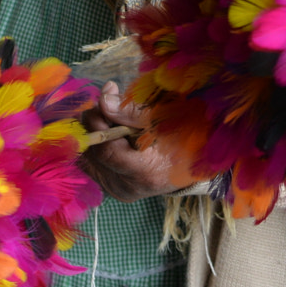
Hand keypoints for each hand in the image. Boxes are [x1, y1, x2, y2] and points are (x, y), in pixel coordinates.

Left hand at [81, 83, 194, 202]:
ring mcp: (119, 191)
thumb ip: (132, 110)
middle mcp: (128, 187)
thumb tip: (104, 99)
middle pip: (94, 152)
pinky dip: (99, 145)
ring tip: (117, 119)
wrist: (196, 160)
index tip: (106, 95)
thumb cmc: (185, 134)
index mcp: (145, 172)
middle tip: (111, 102)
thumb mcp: (165, 116)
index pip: (105, 150)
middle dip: (96, 123)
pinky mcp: (113, 189)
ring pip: (89, 157)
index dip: (99, 121)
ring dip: (97, 133)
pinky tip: (114, 135)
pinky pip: (93, 164)